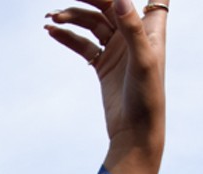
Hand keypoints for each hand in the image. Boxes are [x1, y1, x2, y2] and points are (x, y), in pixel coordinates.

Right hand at [45, 0, 168, 172]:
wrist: (134, 131)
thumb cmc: (148, 96)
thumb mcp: (143, 60)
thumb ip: (132, 29)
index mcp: (150, 28)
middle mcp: (133, 34)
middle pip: (108, 5)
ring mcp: (117, 49)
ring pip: (92, 23)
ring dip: (72, 18)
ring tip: (51, 18)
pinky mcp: (103, 64)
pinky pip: (82, 44)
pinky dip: (67, 37)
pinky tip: (52, 31)